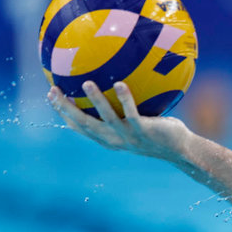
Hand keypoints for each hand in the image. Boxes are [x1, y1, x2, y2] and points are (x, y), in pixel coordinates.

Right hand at [47, 81, 190, 161]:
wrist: (180, 150)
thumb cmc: (156, 134)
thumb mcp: (134, 124)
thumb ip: (121, 110)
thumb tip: (114, 82)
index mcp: (108, 139)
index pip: (79, 127)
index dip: (63, 113)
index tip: (51, 95)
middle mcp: (115, 139)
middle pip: (85, 124)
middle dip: (67, 108)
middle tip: (54, 90)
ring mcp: (129, 137)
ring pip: (107, 118)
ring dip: (96, 101)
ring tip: (87, 83)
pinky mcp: (144, 131)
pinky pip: (132, 113)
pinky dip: (126, 99)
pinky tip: (120, 84)